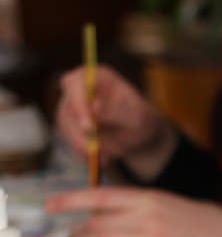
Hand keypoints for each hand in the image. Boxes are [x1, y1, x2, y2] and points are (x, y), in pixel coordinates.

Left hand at [45, 187, 221, 236]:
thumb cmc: (205, 223)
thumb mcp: (170, 203)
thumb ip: (138, 208)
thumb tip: (104, 217)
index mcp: (149, 197)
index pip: (100, 196)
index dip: (70, 201)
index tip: (51, 207)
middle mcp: (147, 216)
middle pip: (95, 225)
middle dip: (75, 236)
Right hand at [56, 66, 176, 177]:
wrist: (137, 136)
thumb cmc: (140, 120)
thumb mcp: (136, 117)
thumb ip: (116, 111)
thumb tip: (94, 106)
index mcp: (96, 76)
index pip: (75, 83)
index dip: (78, 104)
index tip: (89, 128)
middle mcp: (79, 88)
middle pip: (67, 109)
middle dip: (80, 134)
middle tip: (97, 152)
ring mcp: (71, 107)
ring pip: (65, 128)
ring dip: (83, 147)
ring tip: (106, 157)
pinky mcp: (69, 126)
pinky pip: (69, 142)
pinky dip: (83, 154)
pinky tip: (101, 159)